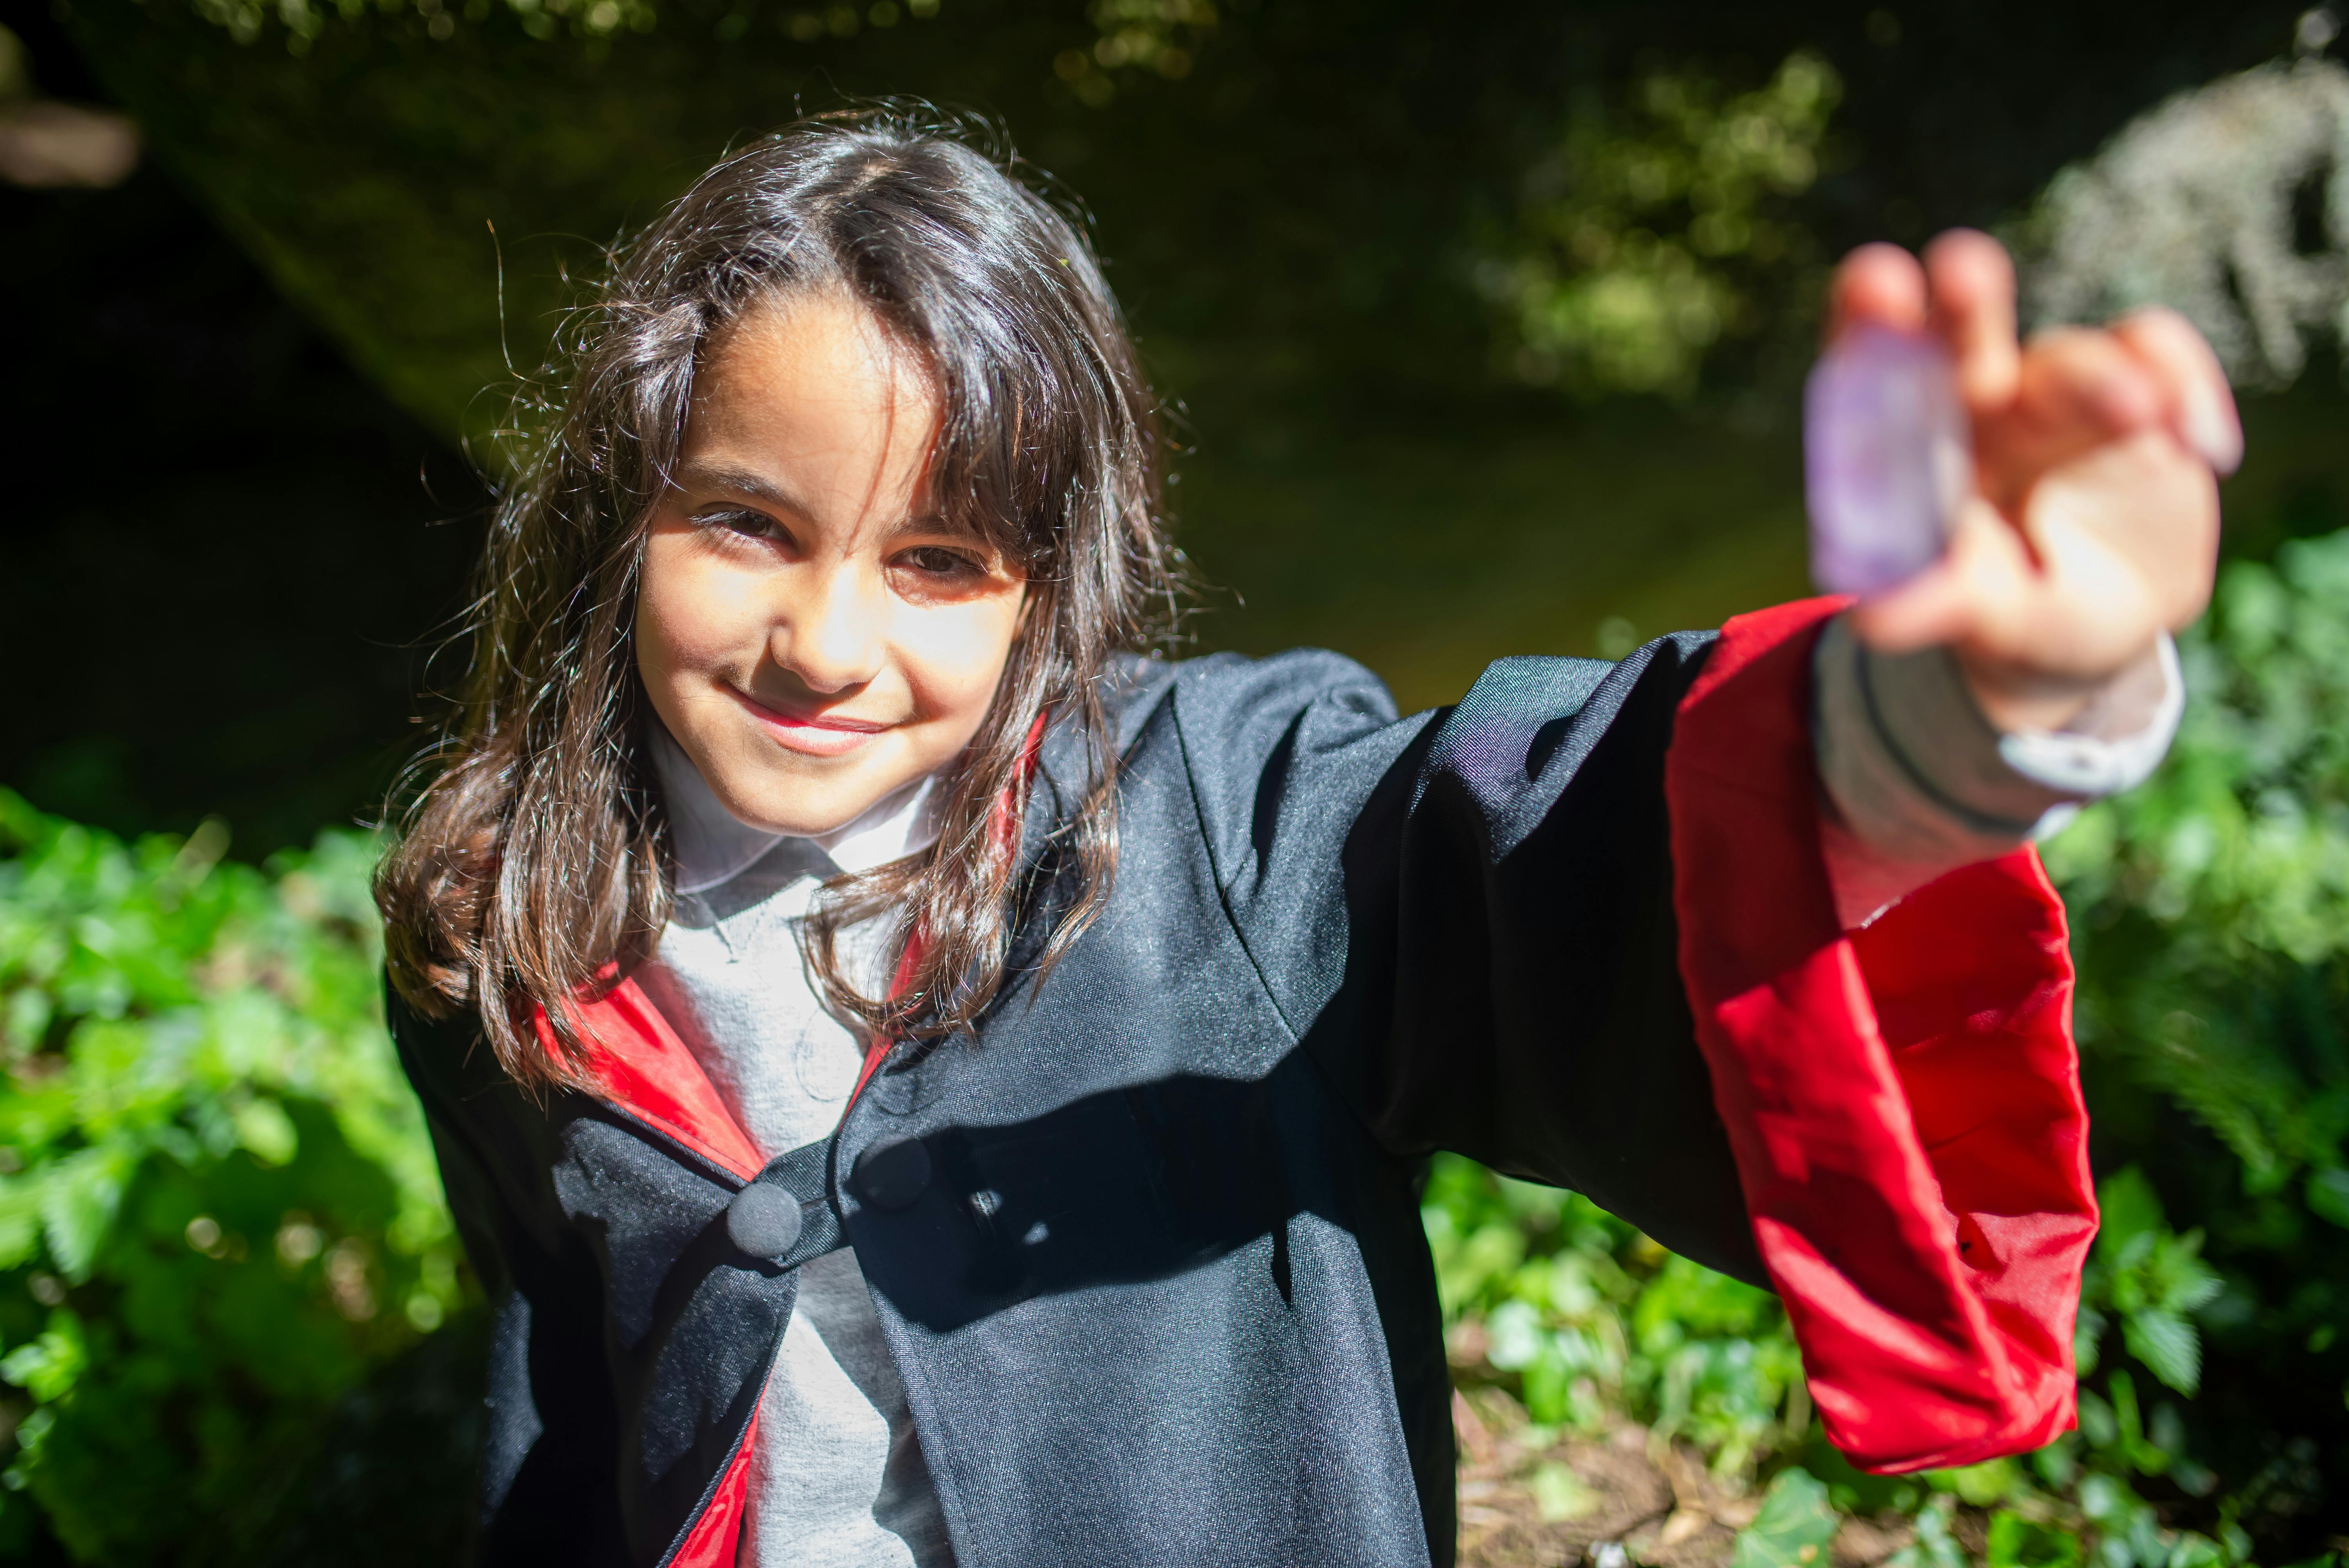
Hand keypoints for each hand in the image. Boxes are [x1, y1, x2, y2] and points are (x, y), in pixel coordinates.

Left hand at [1829, 232, 2234, 732]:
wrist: (2087, 634)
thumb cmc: (2005, 616)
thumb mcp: (1978, 617)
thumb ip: (1934, 604)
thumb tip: (1875, 618)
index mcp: (1913, 449)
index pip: (1874, 367)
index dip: (1868, 321)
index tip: (1875, 280)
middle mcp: (1979, 405)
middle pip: (1963, 332)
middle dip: (1965, 301)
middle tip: (1962, 271)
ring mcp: (2061, 395)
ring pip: (2073, 357)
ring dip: (2099, 378)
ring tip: (2136, 412)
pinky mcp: (2145, 393)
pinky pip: (2157, 354)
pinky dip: (2181, 383)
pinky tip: (2203, 446)